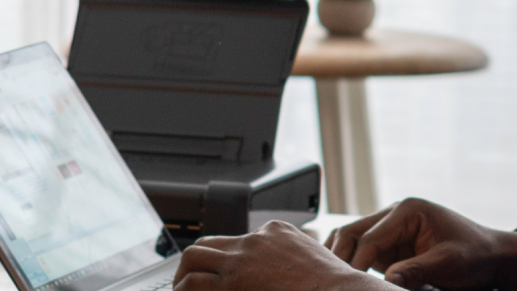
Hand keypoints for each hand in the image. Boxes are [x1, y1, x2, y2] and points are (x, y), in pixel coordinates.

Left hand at [175, 220, 380, 290]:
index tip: (222, 276)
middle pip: (209, 243)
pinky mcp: (233, 281)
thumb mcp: (311, 262)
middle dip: (195, 263)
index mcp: (276, 232)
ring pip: (193, 257)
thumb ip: (289, 261)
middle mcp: (255, 240)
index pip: (238, 240)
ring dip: (184, 276)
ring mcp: (242, 258)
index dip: (226, 260)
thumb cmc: (332, 286)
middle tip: (190, 282)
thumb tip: (277, 278)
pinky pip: (194, 284)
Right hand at [325, 198, 516, 290]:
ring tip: (332, 283)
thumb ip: (418, 270)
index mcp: (407, 211)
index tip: (350, 287)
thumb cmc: (475, 254)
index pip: (369, 238)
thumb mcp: (448, 262)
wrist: (491, 255)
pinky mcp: (391, 246)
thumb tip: (388, 281)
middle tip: (332, 284)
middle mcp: (394, 215)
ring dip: (341, 260)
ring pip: (351, 241)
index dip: (356, 264)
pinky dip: (351, 265)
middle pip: (351, 233)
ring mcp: (390, 230)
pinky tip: (345, 281)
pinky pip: (362, 254)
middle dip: (339, 258)